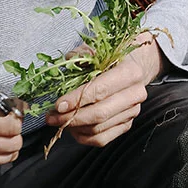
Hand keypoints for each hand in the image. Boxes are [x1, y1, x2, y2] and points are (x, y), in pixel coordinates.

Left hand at [44, 36, 162, 147]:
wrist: (131, 66)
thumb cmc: (109, 57)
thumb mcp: (96, 49)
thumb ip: (81, 55)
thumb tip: (66, 63)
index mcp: (130, 72)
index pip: (100, 90)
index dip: (77, 99)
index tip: (58, 105)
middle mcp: (135, 94)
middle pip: (100, 113)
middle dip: (72, 118)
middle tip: (52, 117)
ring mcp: (132, 112)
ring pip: (99, 128)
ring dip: (74, 128)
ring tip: (57, 120)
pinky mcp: (126, 124)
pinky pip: (102, 139)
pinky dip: (83, 137)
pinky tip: (71, 128)